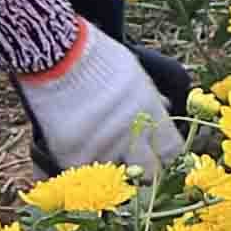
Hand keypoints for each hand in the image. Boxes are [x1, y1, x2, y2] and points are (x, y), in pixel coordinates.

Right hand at [18, 23, 185, 176]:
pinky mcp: (72, 153)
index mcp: (150, 114)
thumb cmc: (98, 58)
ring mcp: (102, 146)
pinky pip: (82, 174)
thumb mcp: (135, 74)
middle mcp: (131, 135)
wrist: (58, 53)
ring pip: (114, 177)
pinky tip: (80, 159)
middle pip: (148, 173)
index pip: (172, 153)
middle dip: (144, 173)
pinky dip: (82, 172)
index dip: (168, 161)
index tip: (160, 161)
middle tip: (132, 168)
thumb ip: (151, 98)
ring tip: (100, 159)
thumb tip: (166, 108)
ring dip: (111, 172)